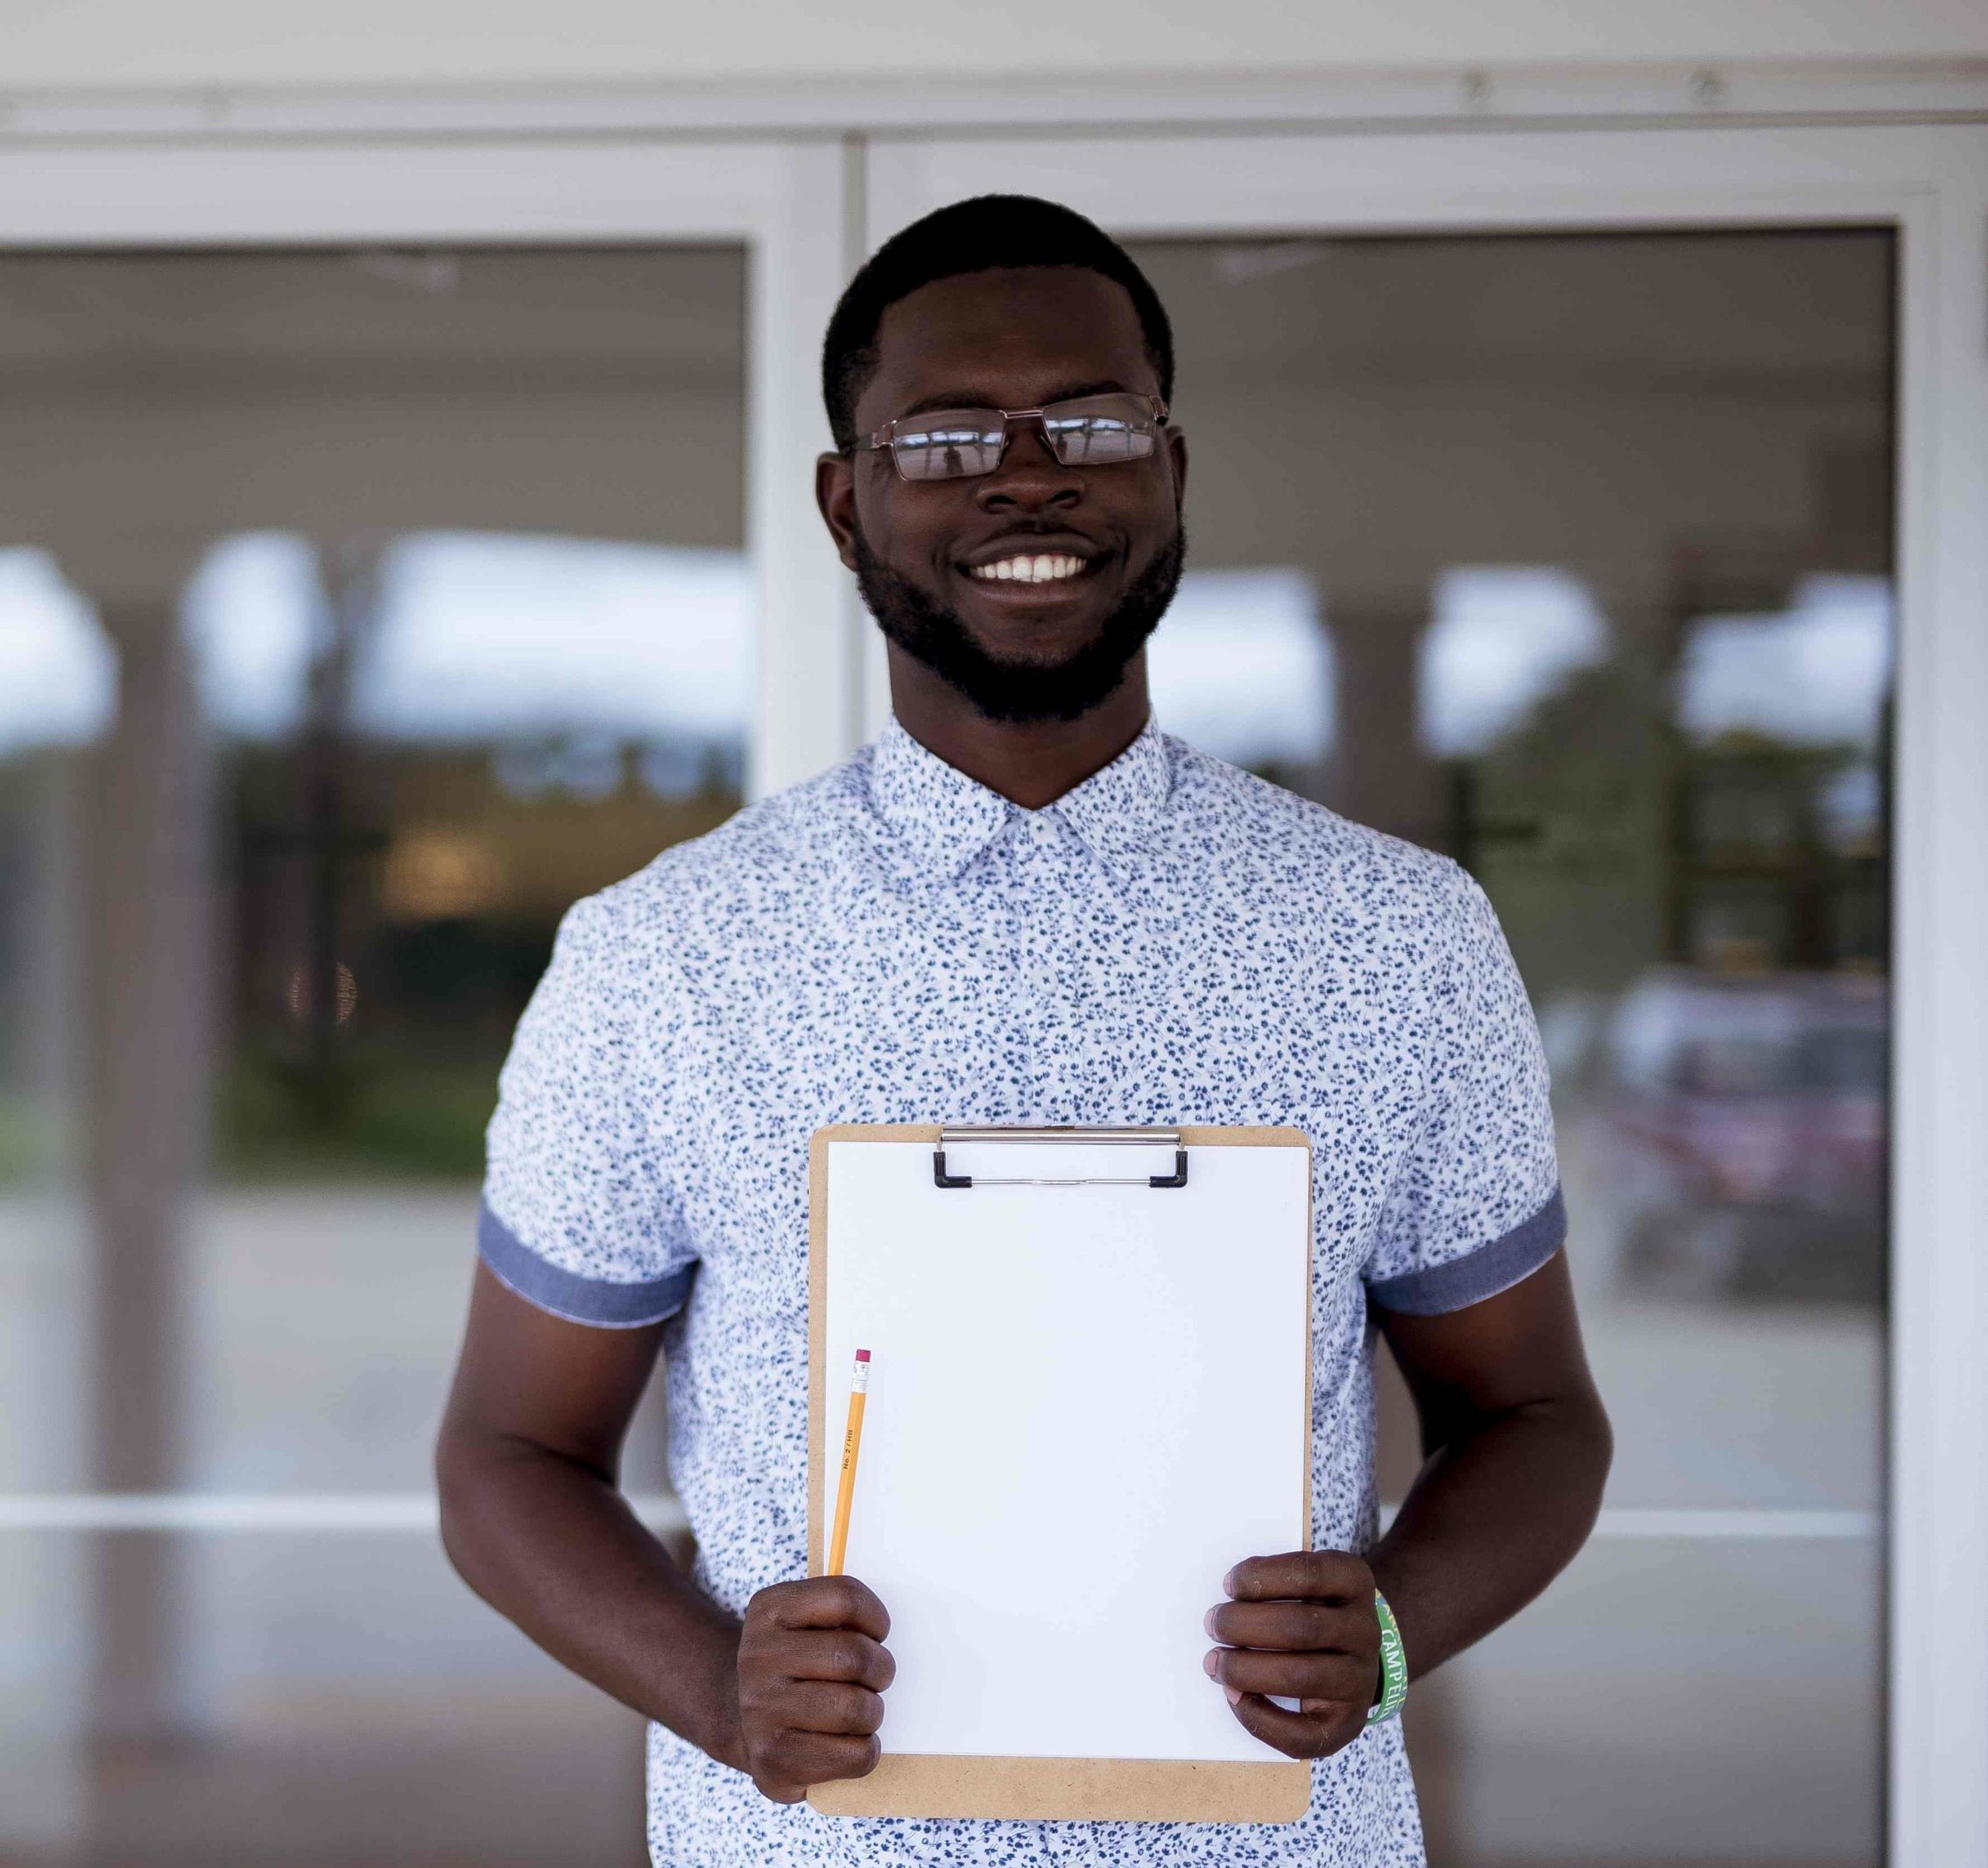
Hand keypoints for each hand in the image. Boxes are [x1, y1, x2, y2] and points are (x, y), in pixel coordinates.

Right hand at [734, 1575, 894, 1802]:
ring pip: (855, 1709)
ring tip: (861, 1711)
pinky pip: (853, 1755)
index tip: (876, 1633)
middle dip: (881, 1670)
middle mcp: (757, 1657)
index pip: (845, 1598)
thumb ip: (839, 1614)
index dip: (876, 1617)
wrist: (744, 1722)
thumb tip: (882, 1634)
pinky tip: (849, 1743)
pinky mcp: (773, 1760)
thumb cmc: (795, 1667)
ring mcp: (760, 1710)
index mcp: (768, 1610)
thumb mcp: (803, 1623)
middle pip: (854, 1657)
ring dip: (872, 1712)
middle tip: (875, 1678)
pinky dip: (866, 1751)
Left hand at [1203, 1550, 1382, 1759]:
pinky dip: (1260, 1717)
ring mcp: (1361, 1679)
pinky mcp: (1348, 1722)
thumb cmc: (1315, 1612)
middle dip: (1243, 1625)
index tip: (1227, 1585)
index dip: (1262, 1577)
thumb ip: (1275, 1584)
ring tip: (1216, 1663)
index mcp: (1354, 1583)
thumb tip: (1227, 1608)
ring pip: (1300, 1676)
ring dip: (1245, 1670)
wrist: (1355, 1660)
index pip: (1310, 1574)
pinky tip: (1235, 1697)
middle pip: (1300, 1626)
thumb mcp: (1310, 1583)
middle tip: (1212, 1625)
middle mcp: (1365, 1631)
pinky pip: (1302, 1732)